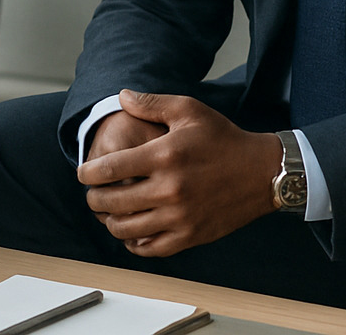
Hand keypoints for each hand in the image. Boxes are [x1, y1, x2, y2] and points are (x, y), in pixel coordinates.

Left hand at [75, 89, 281, 256]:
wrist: (262, 172)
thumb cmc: (223, 138)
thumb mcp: (189, 111)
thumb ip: (152, 103)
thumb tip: (121, 96)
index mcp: (164, 155)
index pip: (110, 168)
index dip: (88, 173)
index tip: (83, 173)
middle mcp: (169, 189)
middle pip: (112, 201)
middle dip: (94, 198)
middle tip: (92, 193)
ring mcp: (179, 217)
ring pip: (126, 229)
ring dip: (110, 221)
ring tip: (109, 212)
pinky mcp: (190, 236)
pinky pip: (150, 248)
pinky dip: (133, 243)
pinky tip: (131, 232)